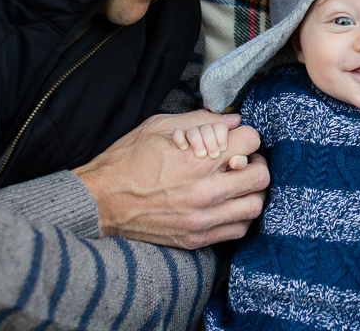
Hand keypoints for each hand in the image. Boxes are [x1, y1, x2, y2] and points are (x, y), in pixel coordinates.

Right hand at [73, 110, 268, 248]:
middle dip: (256, 162)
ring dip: (252, 191)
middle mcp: (203, 190)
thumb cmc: (126, 161)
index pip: (250, 141)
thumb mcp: (158, 128)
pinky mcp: (195, 238)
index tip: (237, 139)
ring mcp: (201, 218)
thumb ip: (200, 121)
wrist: (99, 202)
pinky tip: (228, 205)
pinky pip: (238, 230)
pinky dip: (240, 216)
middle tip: (243, 161)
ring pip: (255, 206)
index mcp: (196, 160)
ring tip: (239, 184)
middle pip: (260, 175)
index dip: (246, 136)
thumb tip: (232, 120)